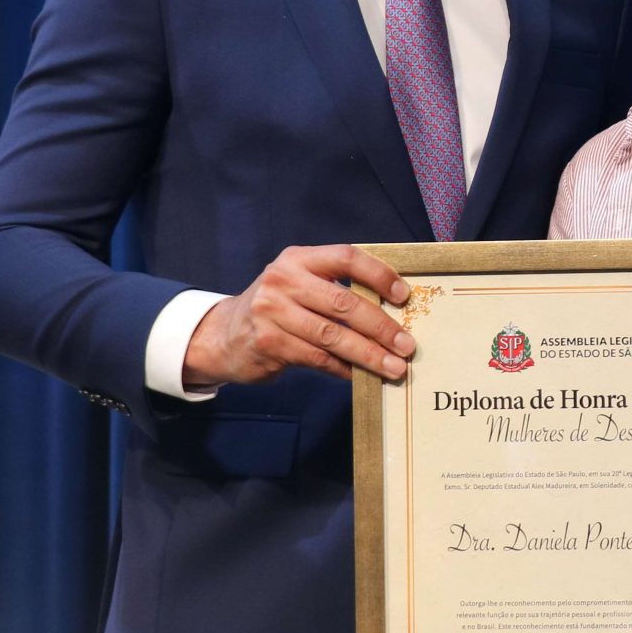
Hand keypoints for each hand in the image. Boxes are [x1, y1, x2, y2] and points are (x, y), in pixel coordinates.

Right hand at [184, 246, 415, 385]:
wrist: (223, 335)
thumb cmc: (277, 308)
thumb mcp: (298, 284)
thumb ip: (334, 289)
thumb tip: (392, 310)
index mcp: (299, 259)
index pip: (346, 257)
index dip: (379, 274)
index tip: (404, 296)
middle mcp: (283, 281)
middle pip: (344, 303)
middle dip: (381, 327)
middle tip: (408, 345)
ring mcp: (272, 312)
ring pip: (332, 336)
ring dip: (369, 355)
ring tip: (395, 367)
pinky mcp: (268, 343)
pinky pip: (317, 359)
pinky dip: (344, 369)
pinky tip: (361, 375)